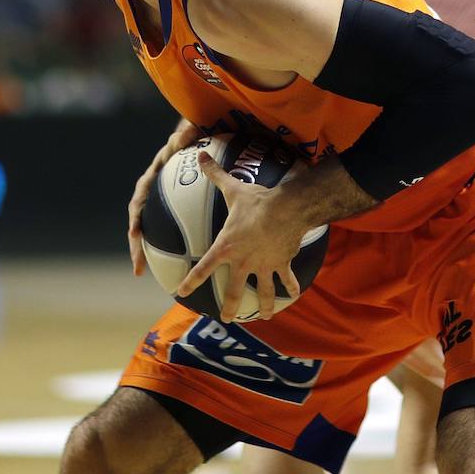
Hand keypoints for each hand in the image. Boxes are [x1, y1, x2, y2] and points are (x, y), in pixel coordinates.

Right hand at [128, 120, 201, 275]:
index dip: (135, 217)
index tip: (135, 233)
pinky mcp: (167, 213)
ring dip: (146, 252)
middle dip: (136, 246)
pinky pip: (164, 231)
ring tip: (146, 273)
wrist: (189, 144)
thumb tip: (185, 132)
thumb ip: (185, 135)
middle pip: (138, 223)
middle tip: (138, 266)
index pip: (139, 199)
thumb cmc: (187, 140)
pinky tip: (179, 264)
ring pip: (148, 231)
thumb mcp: (185, 136)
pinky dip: (168, 247)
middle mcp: (149, 195)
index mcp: (150, 180)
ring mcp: (157, 206)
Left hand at [176, 150, 303, 319]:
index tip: (180, 292)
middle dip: (229, 307)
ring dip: (264, 305)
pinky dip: (291, 287)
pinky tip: (294, 294)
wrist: (286, 210)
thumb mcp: (233, 188)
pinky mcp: (281, 263)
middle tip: (225, 318)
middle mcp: (243, 261)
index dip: (190, 281)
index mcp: (226, 247)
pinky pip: (286, 279)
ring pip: (262, 292)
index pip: (203, 268)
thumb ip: (215, 173)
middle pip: (233, 291)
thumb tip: (200, 154)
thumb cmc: (256, 201)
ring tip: (265, 315)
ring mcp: (263, 265)